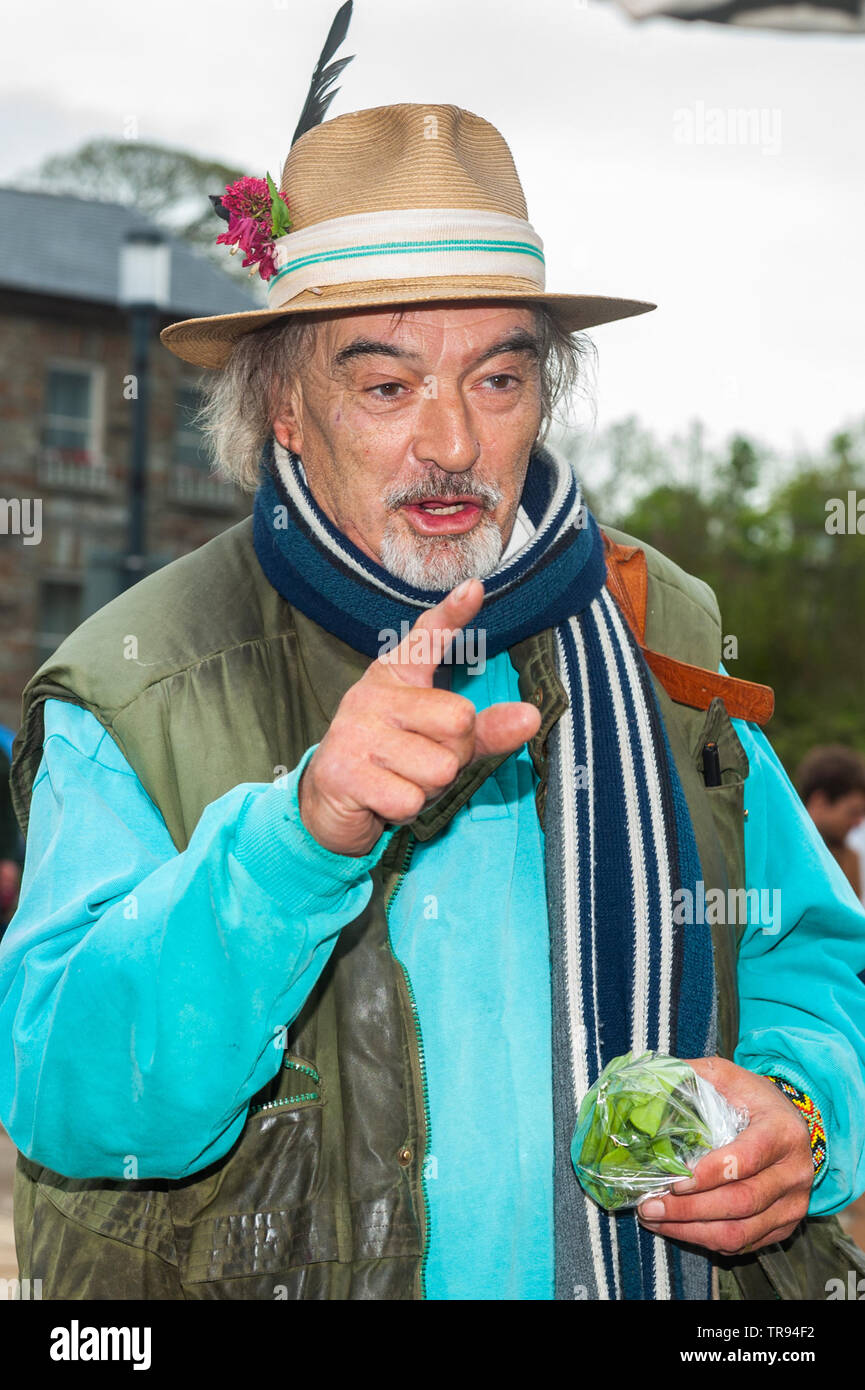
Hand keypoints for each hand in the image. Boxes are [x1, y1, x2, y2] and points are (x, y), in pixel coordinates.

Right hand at [297, 577, 541, 856]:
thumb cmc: (394, 759)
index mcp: (397, 674)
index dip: (452, 613)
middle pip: (459, 722)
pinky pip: (409, 799)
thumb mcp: (441, 740)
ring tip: (401, 779)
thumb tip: (531, 716)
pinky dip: (405, 810)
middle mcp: (373, 693)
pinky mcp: (342, 770)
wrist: (329, 800)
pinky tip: (382, 798)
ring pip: (438, 768)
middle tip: (423, 761)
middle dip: (454, 756)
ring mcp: (354, 730)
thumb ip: (485, 727)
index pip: (427, 637)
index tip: (476, 588)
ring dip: (428, 789)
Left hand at [636, 1056, 813, 1254]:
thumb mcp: (728, 1076)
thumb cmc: (753, 1100)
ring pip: (740, 1232)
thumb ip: (694, 1074)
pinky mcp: (784, 1226)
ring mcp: (792, 1205)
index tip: (674, 1180)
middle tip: (649, 1205)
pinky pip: (743, 1244)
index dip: (709, 1175)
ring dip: (691, 1231)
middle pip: (741, 1202)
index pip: (747, 1160)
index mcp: (782, 1133)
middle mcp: (794, 1173)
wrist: (791, 1125)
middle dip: (689, 1209)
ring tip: (654, 1219)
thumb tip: (652, 1079)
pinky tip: (677, 1228)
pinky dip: (705, 1240)